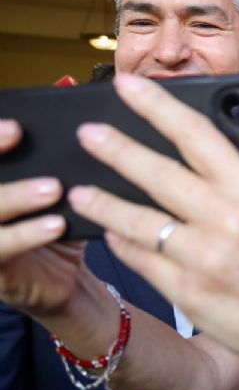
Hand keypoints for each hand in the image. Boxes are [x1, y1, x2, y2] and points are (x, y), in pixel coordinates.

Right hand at [0, 119, 86, 316]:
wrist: (65, 282)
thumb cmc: (58, 227)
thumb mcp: (56, 188)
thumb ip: (55, 158)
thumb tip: (79, 107)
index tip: (9, 118)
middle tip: (17, 132)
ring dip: (15, 195)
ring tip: (53, 187)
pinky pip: (0, 247)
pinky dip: (27, 233)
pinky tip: (56, 224)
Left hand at [66, 74, 238, 375]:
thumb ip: (237, 186)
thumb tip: (191, 162)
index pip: (196, 134)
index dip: (157, 105)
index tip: (128, 85)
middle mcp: (227, 218)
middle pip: (156, 173)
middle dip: (115, 148)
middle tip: (89, 132)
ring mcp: (203, 257)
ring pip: (135, 219)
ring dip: (101, 201)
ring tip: (80, 191)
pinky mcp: (187, 292)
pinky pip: (140, 258)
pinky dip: (122, 242)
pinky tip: (113, 234)